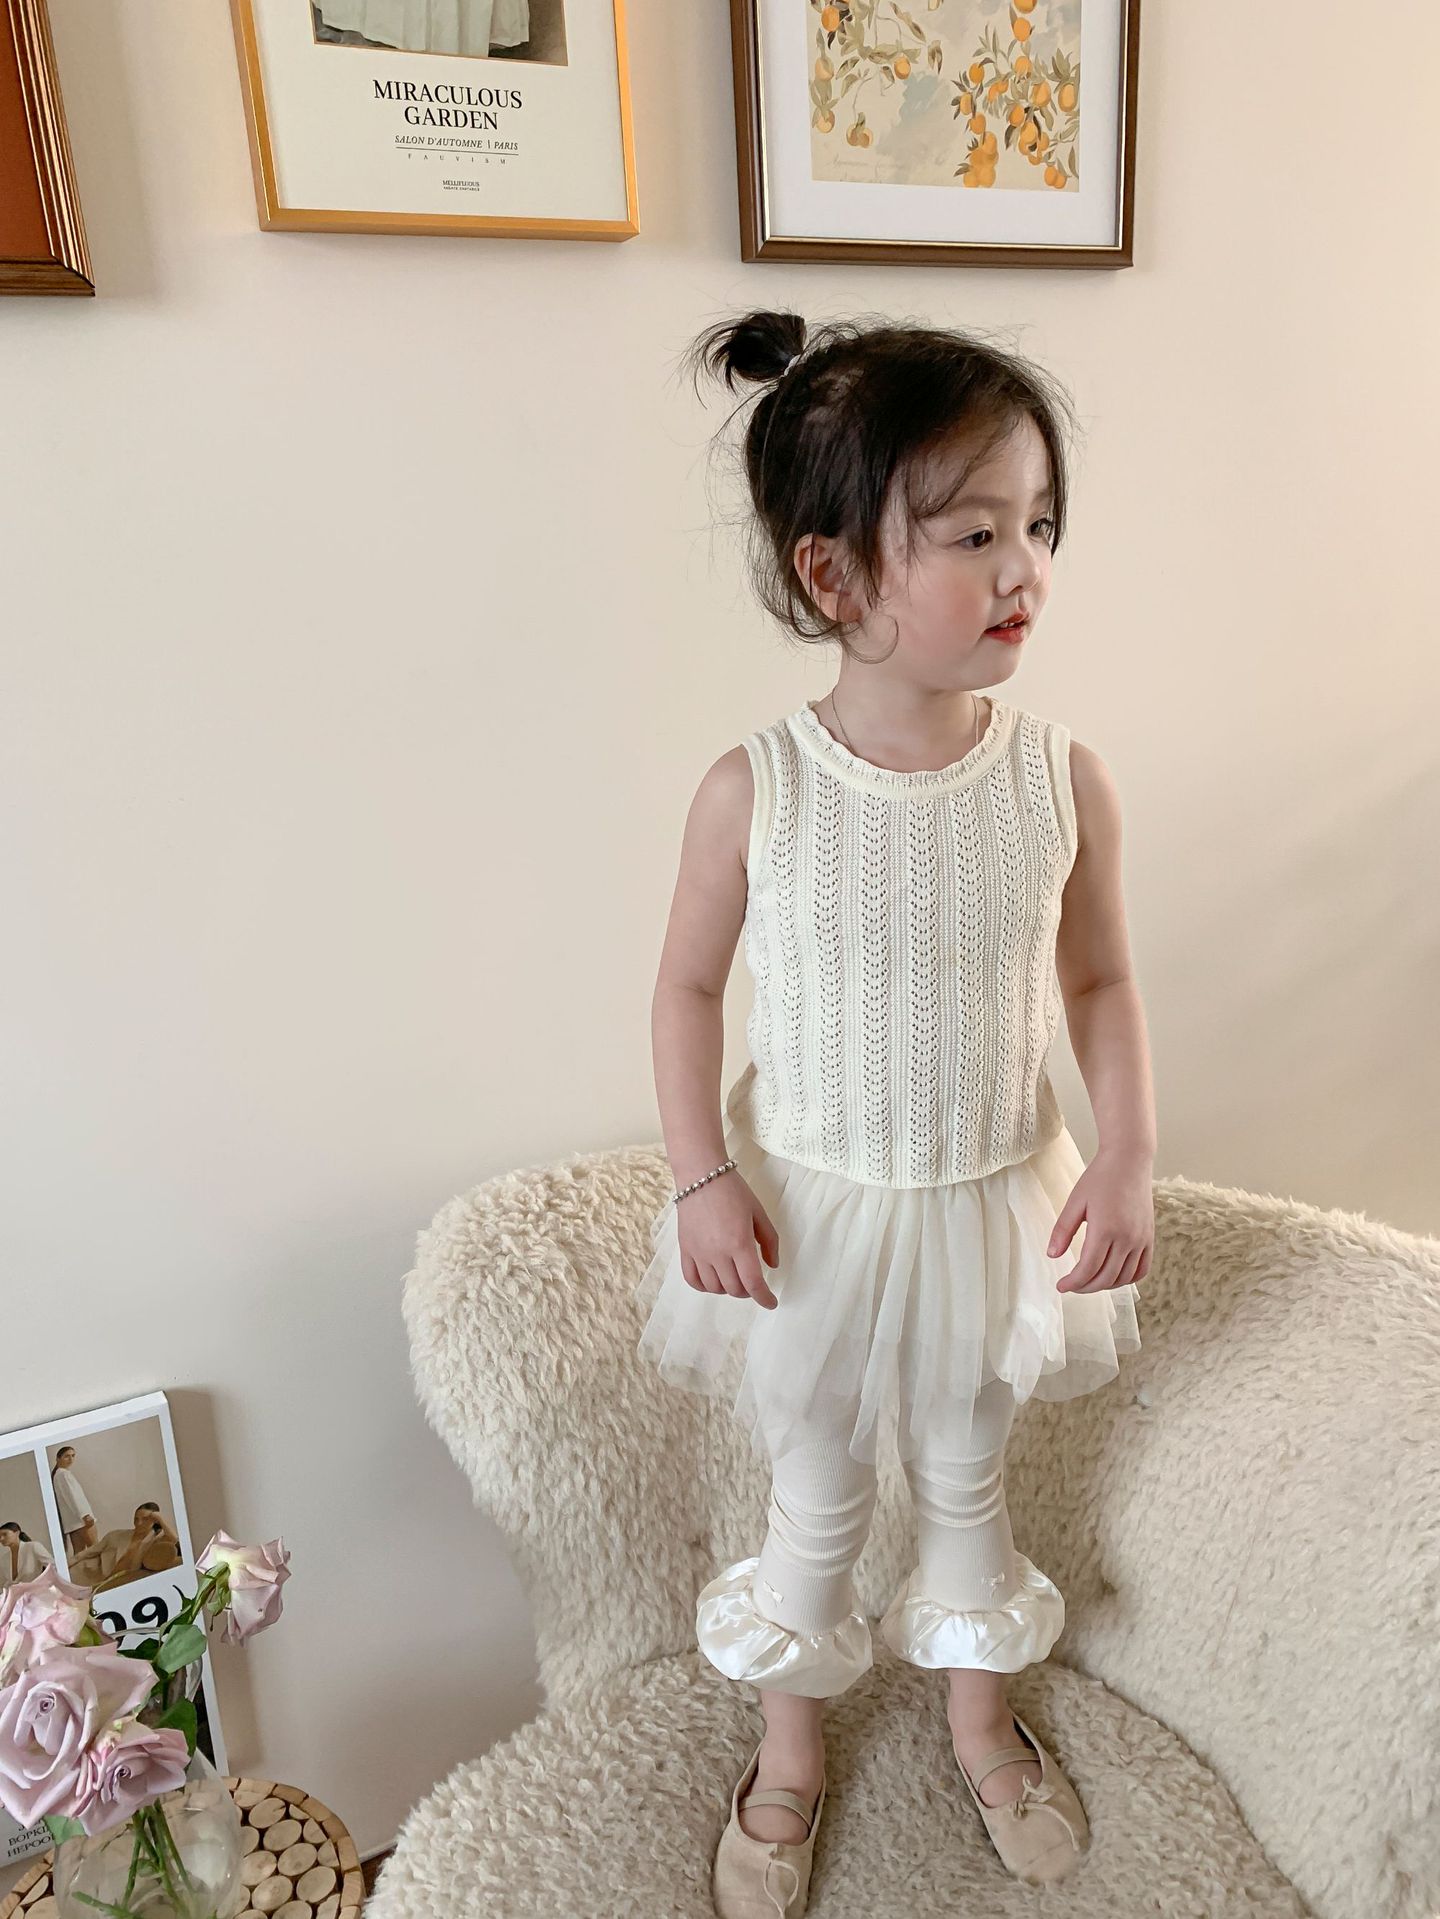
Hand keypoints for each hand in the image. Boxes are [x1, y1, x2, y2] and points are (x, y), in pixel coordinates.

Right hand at [677, 1171, 781, 1309]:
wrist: (700, 1175)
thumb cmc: (733, 1191)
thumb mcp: (759, 1213)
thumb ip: (770, 1242)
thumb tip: (772, 1266)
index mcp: (740, 1243)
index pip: (753, 1283)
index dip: (764, 1298)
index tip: (771, 1303)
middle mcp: (718, 1253)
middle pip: (735, 1289)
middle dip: (749, 1291)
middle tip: (754, 1282)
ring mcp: (699, 1253)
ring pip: (715, 1288)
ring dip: (729, 1289)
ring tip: (735, 1278)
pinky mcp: (685, 1250)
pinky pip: (693, 1280)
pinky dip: (705, 1287)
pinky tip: (714, 1280)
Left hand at [1048, 1147, 1152, 1293]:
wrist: (1130, 1160)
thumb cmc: (1100, 1177)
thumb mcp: (1075, 1201)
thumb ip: (1063, 1230)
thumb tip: (1051, 1255)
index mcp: (1106, 1229)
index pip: (1088, 1269)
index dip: (1073, 1282)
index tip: (1060, 1286)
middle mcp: (1127, 1238)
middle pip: (1106, 1278)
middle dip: (1085, 1287)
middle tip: (1071, 1285)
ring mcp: (1141, 1239)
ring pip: (1124, 1278)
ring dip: (1105, 1285)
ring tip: (1089, 1281)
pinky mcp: (1149, 1237)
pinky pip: (1142, 1269)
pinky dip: (1127, 1279)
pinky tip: (1113, 1276)